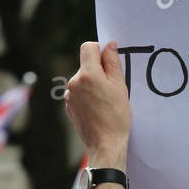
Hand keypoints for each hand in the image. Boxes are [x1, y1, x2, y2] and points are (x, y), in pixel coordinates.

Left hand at [65, 41, 130, 166]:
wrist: (105, 143)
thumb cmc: (116, 116)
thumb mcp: (120, 86)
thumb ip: (113, 62)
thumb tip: (109, 45)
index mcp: (88, 74)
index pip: (88, 47)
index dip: (100, 50)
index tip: (109, 61)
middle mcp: (74, 82)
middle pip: (86, 64)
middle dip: (98, 70)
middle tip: (112, 86)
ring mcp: (69, 94)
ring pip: (82, 79)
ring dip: (92, 83)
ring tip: (105, 100)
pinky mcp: (68, 105)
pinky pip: (78, 92)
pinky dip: (87, 94)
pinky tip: (97, 107)